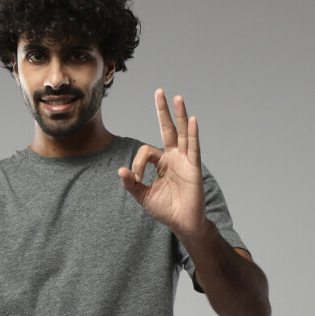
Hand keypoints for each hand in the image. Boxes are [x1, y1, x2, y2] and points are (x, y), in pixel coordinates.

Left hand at [117, 90, 207, 240]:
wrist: (182, 223)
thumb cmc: (165, 209)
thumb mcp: (143, 196)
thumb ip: (132, 183)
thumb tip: (120, 170)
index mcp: (162, 163)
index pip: (147, 151)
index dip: (138, 162)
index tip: (136, 177)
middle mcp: (174, 157)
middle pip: (168, 129)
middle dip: (163, 111)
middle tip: (159, 91)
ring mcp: (185, 161)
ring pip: (182, 133)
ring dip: (180, 115)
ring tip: (177, 97)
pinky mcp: (194, 168)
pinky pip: (193, 148)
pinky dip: (193, 134)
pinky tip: (192, 119)